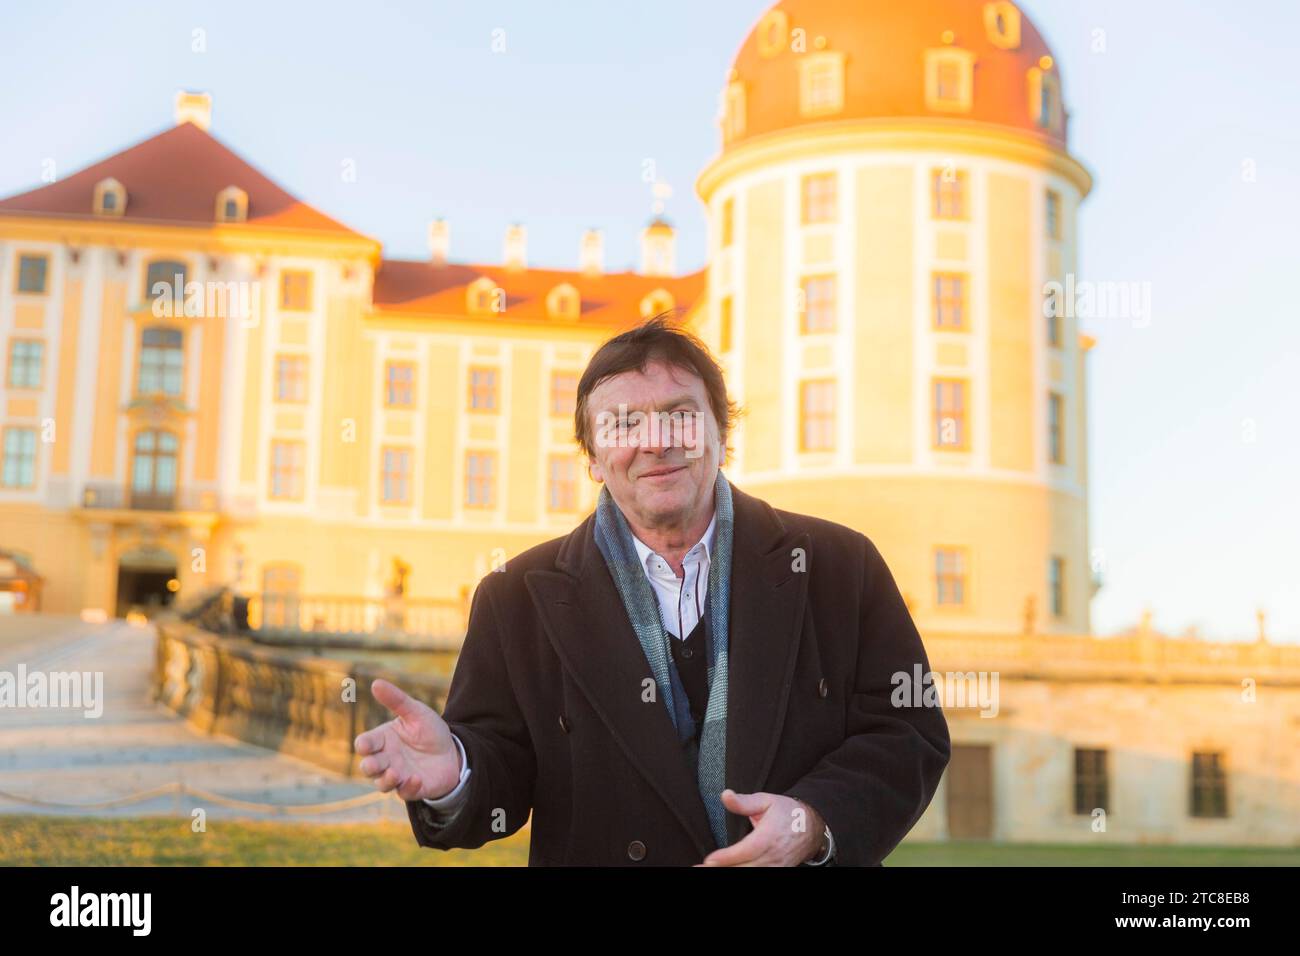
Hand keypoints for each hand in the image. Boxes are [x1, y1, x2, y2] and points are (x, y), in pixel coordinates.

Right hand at [354, 678, 460, 801]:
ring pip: (381, 784)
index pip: (364, 744)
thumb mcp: (415, 712)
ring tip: (395, 773)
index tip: (367, 744)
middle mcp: (386, 759)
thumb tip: (376, 683)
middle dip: (370, 766)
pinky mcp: (412, 788)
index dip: (363, 745)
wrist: (452, 751)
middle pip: (368, 767)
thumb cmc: (429, 730)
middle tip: (377, 763)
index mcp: (383, 740)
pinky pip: (404, 793)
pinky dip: (408, 787)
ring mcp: (398, 775)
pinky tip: (417, 779)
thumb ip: (396, 700)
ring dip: (385, 780)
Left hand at [695, 790, 825, 865]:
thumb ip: (744, 802)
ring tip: (707, 870)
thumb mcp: (766, 800)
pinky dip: (741, 873)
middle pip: (745, 868)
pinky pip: (758, 875)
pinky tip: (726, 870)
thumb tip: (725, 795)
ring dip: (729, 872)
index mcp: (769, 837)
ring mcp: (776, 867)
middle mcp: (773, 856)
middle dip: (722, 869)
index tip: (709, 860)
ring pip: (750, 874)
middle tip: (699, 868)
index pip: (745, 851)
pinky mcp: (777, 871)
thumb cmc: (788, 812)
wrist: (814, 827)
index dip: (726, 858)